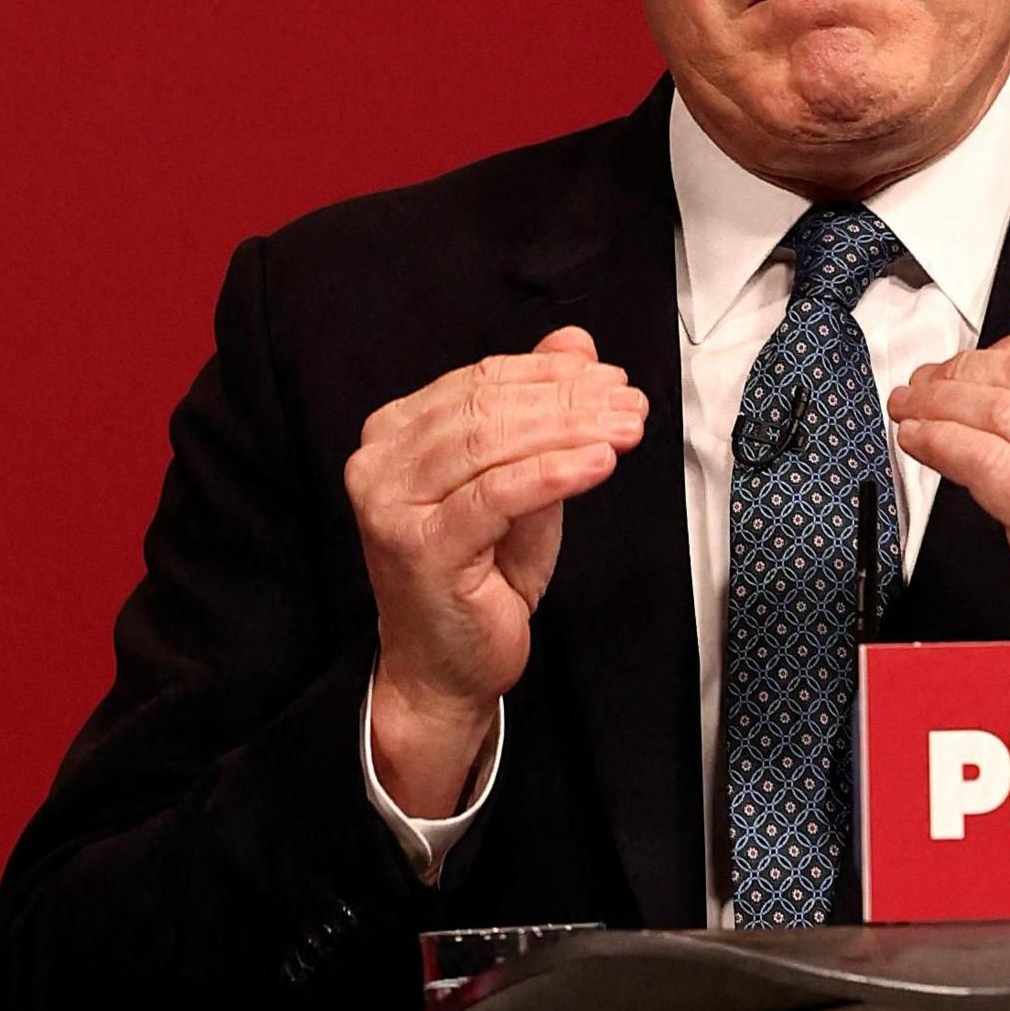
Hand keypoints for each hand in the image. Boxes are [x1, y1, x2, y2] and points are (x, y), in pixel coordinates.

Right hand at [350, 326, 646, 814]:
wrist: (445, 668)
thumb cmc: (480, 574)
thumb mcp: (518, 480)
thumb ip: (537, 410)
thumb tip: (575, 342)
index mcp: (394, 434)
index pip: (479, 382)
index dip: (549, 374)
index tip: (611, 378)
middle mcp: (379, 462)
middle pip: (486, 407)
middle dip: (569, 400)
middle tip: (630, 403)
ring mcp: (391, 505)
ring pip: (491, 443)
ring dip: (570, 429)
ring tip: (626, 428)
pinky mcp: (419, 546)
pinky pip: (496, 494)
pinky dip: (553, 473)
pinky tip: (598, 463)